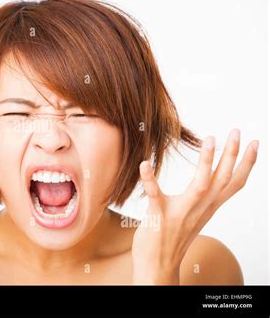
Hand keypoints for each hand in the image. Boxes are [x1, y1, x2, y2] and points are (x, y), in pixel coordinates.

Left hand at [132, 129, 258, 283]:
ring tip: (210, 139)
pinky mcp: (159, 217)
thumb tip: (207, 183)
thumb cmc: (172, 238)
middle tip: (235, 131)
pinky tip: (144, 164)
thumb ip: (200, 199)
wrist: (158, 267)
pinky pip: (155, 195)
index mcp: (208, 207)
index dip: (246, 164)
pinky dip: (150, 179)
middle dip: (232, 155)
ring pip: (201, 185)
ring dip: (207, 162)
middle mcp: (200, 209)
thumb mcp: (193, 215)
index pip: (233, 184)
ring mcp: (181, 213)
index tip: (254, 143)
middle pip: (223, 180)